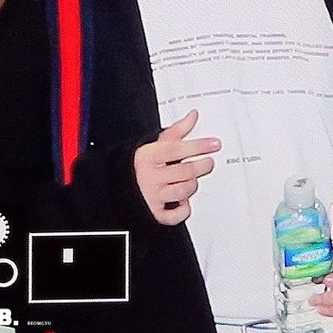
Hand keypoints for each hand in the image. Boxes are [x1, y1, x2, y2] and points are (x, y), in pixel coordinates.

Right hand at [134, 110, 220, 225]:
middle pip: (184, 171)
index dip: (198, 145)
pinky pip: (176, 215)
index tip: (214, 144)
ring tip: (193, 179)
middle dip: (202, 166)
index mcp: (148, 157)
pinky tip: (184, 201)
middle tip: (209, 162)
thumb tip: (194, 116)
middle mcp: (150, 177)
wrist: (119, 185)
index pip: (176, 149)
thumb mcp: (155, 144)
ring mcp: (152, 196)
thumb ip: (177, 131)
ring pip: (183, 191)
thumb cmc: (141, 163)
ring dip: (193, 185)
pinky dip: (184, 209)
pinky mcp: (154, 213)